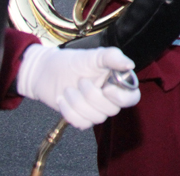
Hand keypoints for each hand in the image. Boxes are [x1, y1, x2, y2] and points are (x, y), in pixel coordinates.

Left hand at [17, 45, 140, 129]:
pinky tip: (62, 99)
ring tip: (68, 89)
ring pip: (96, 118)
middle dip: (92, 96)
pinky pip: (81, 124)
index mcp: (118, 83)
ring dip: (78, 103)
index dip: (121, 98)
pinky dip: (69, 112)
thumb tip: (130, 65)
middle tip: (81, 81)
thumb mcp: (94, 55)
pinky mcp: (81, 118)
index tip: (106, 89)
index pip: (132, 98)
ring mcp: (96, 110)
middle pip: (112, 110)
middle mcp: (110, 99)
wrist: (47, 71)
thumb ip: (113, 57)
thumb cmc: (74, 61)